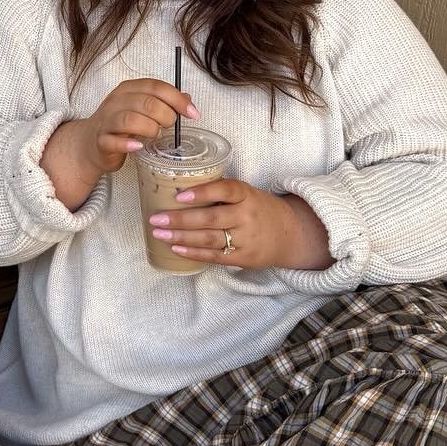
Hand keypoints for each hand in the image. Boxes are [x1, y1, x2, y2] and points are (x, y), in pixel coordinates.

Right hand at [76, 78, 200, 175]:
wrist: (89, 143)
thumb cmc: (120, 126)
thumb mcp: (142, 109)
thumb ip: (164, 102)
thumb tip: (188, 99)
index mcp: (128, 89)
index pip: (156, 87)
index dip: (177, 99)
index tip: (193, 113)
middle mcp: (116, 101)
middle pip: (146, 102)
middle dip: (166, 116)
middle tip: (169, 126)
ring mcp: (106, 121)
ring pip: (130, 120)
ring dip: (150, 129)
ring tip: (155, 136)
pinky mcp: (101, 141)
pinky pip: (113, 141)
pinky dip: (128, 144)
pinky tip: (138, 147)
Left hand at [146, 180, 332, 270]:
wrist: (290, 234)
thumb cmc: (258, 209)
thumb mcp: (246, 194)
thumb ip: (221, 192)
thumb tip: (179, 188)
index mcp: (247, 194)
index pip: (225, 190)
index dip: (202, 192)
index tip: (179, 195)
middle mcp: (247, 216)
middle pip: (210, 218)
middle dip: (180, 220)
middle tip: (156, 219)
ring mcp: (246, 239)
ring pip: (209, 239)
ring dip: (181, 237)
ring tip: (159, 234)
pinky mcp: (243, 257)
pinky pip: (214, 256)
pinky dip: (193, 253)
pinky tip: (175, 248)